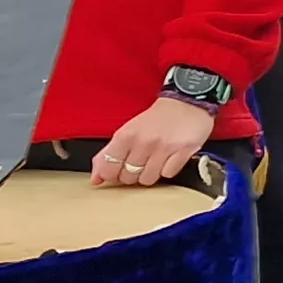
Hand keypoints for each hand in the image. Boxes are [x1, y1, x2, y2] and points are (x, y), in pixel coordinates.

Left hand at [93, 97, 215, 186]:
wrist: (186, 103)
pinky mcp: (183, 152)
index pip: (109, 168)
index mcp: (126, 135)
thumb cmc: (156, 119)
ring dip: (150, 173)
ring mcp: (164, 148)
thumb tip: (96, 178)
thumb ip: (109, 154)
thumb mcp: (128, 131)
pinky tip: (169, 158)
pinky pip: (168, 174)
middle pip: (128, 177)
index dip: (111, 174)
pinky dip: (167, 170)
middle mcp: (144, 142)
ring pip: (147, 179)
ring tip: (155, 160)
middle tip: (139, 161)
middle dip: (132, 174)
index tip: (117, 170)